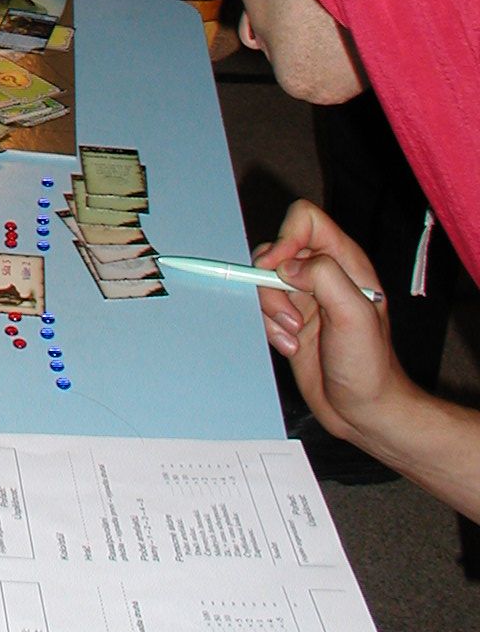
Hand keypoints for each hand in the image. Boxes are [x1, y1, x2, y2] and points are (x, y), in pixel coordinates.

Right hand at [254, 200, 403, 442]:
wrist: (364, 411)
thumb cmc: (369, 367)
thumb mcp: (355, 314)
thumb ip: (324, 277)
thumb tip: (286, 266)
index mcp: (345, 262)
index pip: (305, 220)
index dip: (286, 237)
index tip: (278, 268)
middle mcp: (322, 274)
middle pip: (276, 251)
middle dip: (272, 284)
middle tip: (290, 316)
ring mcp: (305, 297)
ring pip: (263, 280)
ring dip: (270, 310)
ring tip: (293, 335)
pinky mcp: (289, 319)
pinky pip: (261, 308)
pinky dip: (268, 328)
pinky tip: (290, 347)